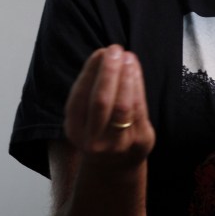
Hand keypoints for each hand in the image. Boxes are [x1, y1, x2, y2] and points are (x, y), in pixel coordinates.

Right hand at [63, 45, 154, 169]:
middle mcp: (94, 140)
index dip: (90, 72)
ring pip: (123, 106)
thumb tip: (104, 54)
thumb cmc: (98, 128)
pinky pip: (140, 110)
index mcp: (74, 130)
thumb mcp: (84, 114)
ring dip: (126, 76)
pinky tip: (135, 71)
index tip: (100, 52)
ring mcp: (118, 144)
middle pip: (100, 101)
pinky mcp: (140, 142)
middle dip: (108, 71)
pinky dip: (137, 86)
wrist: (114, 166)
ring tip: (128, 57)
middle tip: (114, 49)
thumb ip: (90, 88)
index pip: (80, 96)